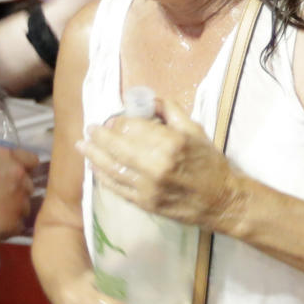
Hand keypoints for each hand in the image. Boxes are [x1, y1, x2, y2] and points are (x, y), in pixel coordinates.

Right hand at [0, 146, 37, 235]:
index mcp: (9, 157)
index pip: (32, 161)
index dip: (24, 170)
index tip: (14, 176)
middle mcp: (20, 177)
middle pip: (29, 187)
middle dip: (17, 192)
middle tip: (1, 198)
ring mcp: (19, 200)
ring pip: (25, 208)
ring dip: (14, 211)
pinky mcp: (14, 221)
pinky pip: (18, 227)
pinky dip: (9, 229)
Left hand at [78, 99, 240, 230]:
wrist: (220, 201)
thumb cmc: (210, 164)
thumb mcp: (196, 131)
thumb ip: (171, 112)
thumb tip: (149, 100)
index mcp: (170, 143)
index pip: (132, 128)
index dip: (118, 122)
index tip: (114, 120)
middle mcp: (156, 165)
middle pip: (117, 147)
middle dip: (100, 137)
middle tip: (91, 129)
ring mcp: (148, 187)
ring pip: (112, 168)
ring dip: (94, 156)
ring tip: (82, 146)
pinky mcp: (144, 203)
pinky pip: (117, 188)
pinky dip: (103, 176)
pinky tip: (95, 167)